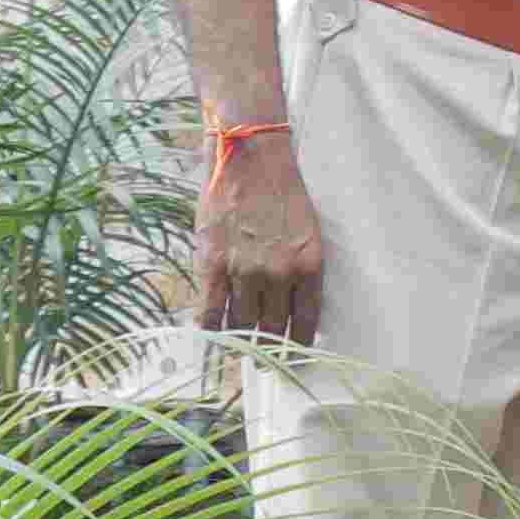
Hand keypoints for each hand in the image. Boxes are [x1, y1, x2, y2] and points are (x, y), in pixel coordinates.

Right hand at [195, 138, 325, 341]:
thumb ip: (303, 272)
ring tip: (240, 349)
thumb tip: (296, 311)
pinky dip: (211, 330)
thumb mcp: (308, 233)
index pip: (306, 323)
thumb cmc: (283, 193)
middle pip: (273, 330)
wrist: (251, 159)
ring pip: (242, 326)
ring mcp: (244, 272)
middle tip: (265, 359)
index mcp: (309, 266)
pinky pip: (210, 313)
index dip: (298, 346)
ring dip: (241, 342)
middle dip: (270, 350)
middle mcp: (279, 274)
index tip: (294, 357)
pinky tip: (214, 335)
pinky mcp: (213, 266)